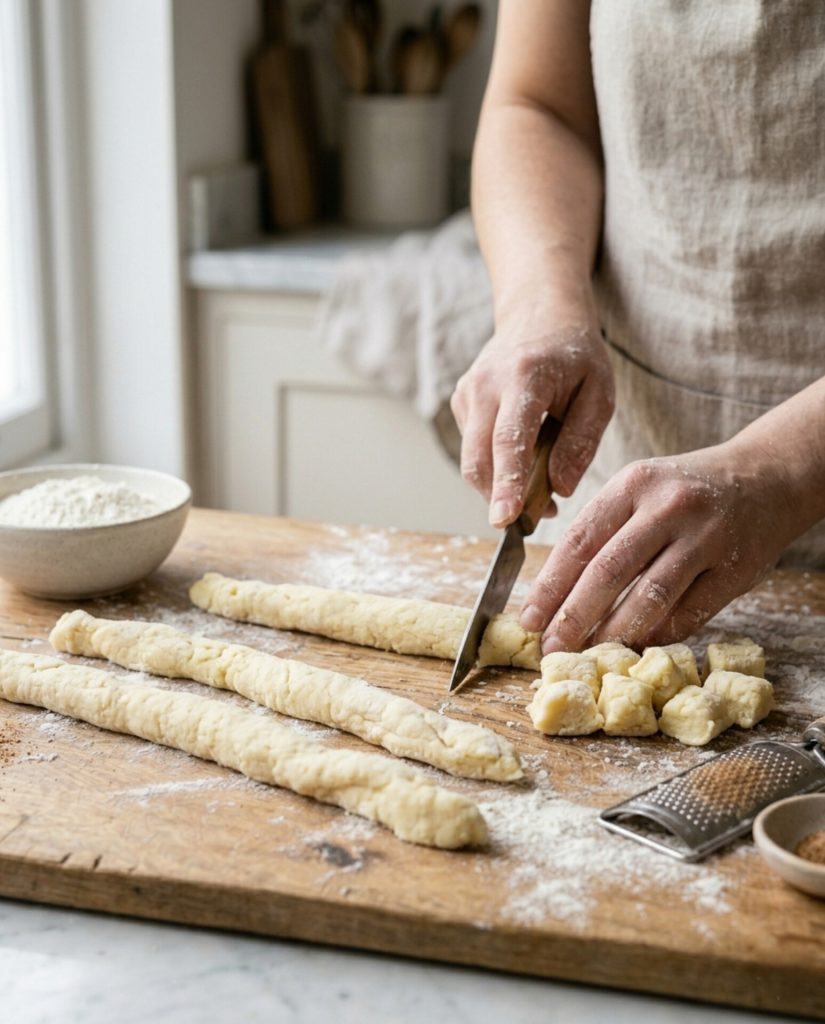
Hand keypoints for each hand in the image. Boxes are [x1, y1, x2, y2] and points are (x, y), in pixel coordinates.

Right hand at [450, 297, 614, 526]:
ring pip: (472, 461)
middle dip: (498, 498)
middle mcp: (485, 384)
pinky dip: (495, 467)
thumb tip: (559, 488)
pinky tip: (522, 458)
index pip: (509, 440)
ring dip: (500, 486)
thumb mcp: (599, 393)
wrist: (539, 314)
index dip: (507, 483)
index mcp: (524, 377)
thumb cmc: (575, 355)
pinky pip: (473, 449)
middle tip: (530, 521)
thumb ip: (581, 442)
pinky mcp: (460, 403)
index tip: (504, 518)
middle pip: (478, 459)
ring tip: (538, 490)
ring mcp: (467, 393)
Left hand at [520, 441, 798, 649]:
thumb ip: (603, 531)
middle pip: (609, 570)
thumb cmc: (685, 491)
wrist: (767, 477)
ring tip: (591, 654)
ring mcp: (706, 537)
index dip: (550, 585)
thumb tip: (555, 593)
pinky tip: (636, 648)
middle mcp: (668, 506)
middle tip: (552, 648)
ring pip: (651, 595)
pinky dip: (659, 634)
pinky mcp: (737, 568)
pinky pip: (691, 612)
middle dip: (574, 616)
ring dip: (615, 632)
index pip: (580, 540)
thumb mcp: (639, 489)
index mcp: (633, 484)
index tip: (529, 619)